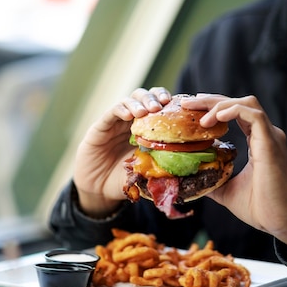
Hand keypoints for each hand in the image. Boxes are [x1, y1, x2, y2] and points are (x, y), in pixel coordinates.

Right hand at [73, 87, 171, 216]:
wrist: (98, 189)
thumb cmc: (124, 179)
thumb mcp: (146, 171)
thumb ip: (161, 165)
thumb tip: (188, 165)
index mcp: (145, 129)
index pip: (158, 106)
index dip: (167, 101)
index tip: (175, 105)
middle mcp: (131, 121)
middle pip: (144, 97)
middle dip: (153, 98)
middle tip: (159, 106)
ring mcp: (116, 122)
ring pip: (128, 100)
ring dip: (138, 102)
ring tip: (144, 112)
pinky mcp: (100, 127)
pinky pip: (111, 112)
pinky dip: (121, 110)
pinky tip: (128, 116)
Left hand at [182, 94, 286, 248]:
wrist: (280, 221)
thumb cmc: (260, 207)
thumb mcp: (226, 189)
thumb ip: (212, 178)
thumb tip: (191, 176)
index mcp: (258, 141)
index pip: (235, 112)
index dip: (213, 107)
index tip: (191, 109)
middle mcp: (265, 134)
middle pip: (238, 102)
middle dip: (211, 100)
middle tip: (187, 104)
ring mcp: (270, 136)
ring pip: (246, 103)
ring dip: (220, 104)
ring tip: (199, 116)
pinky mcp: (271, 142)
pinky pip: (254, 115)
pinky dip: (234, 111)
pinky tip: (216, 117)